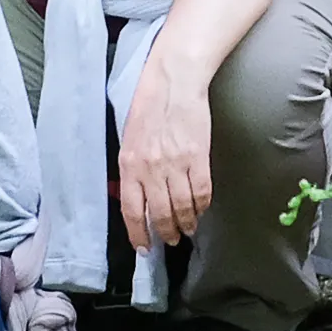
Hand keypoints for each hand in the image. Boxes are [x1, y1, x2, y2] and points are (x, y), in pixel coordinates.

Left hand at [115, 58, 217, 250]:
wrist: (173, 83)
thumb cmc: (148, 107)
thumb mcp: (129, 139)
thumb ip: (132, 168)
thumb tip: (137, 196)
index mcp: (129, 165)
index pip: (131, 210)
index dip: (138, 233)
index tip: (144, 247)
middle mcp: (150, 169)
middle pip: (159, 214)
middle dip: (166, 232)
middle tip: (171, 240)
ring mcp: (175, 165)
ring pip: (182, 207)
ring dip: (186, 223)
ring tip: (187, 229)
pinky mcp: (198, 158)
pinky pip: (201, 192)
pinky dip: (202, 206)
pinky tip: (200, 209)